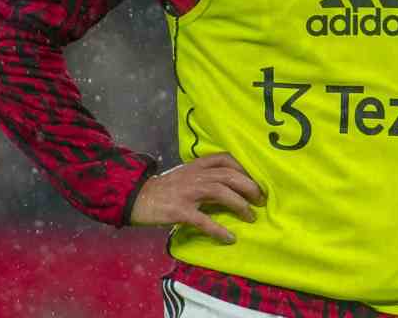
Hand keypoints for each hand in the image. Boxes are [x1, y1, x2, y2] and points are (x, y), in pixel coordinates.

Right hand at [129, 153, 265, 243]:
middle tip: (261, 200)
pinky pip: (204, 221)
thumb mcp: (185, 174)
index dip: (244, 168)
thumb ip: (204, 175)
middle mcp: (195, 176)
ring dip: (240, 205)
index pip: (226, 159)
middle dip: (249, 187)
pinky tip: (230, 238)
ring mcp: (188, 192)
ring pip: (221, 193)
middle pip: (229, 175)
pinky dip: (219, 230)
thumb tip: (229, 184)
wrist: (136, 197)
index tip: (256, 179)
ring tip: (251, 217)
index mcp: (197, 166)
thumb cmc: (164, 188)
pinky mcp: (180, 211)